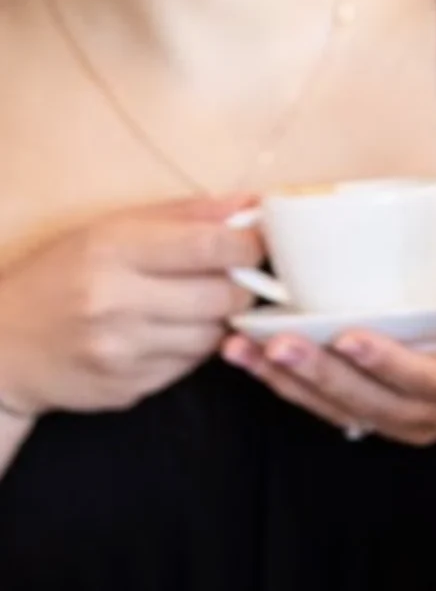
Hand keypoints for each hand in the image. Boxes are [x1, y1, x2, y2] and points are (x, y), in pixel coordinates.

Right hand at [0, 199, 256, 416]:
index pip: (211, 246)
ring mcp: (122, 352)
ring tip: (195, 305)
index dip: (250, 245)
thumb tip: (253, 202)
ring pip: (214, 336)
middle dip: (241, 286)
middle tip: (233, 278)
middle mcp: (116, 302)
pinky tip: (169, 333)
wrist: (2, 348)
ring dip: (218, 320)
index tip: (255, 245)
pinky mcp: (128, 388)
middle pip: (224, 296)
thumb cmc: (61, 276)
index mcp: (113, 250)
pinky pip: (190, 366)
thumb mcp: (109, 229)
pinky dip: (192, 348)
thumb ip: (185, 215)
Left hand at [222, 270, 435, 451]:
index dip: (389, 363)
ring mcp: (400, 422)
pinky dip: (286, 386)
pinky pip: (327, 409)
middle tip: (276, 340)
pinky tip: (249, 358)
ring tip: (242, 349)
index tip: (349, 335)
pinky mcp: (376, 417)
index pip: (428, 380)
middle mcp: (432, 414)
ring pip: (340, 410)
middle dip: (321, 373)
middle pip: (370, 402)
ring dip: (288, 383)